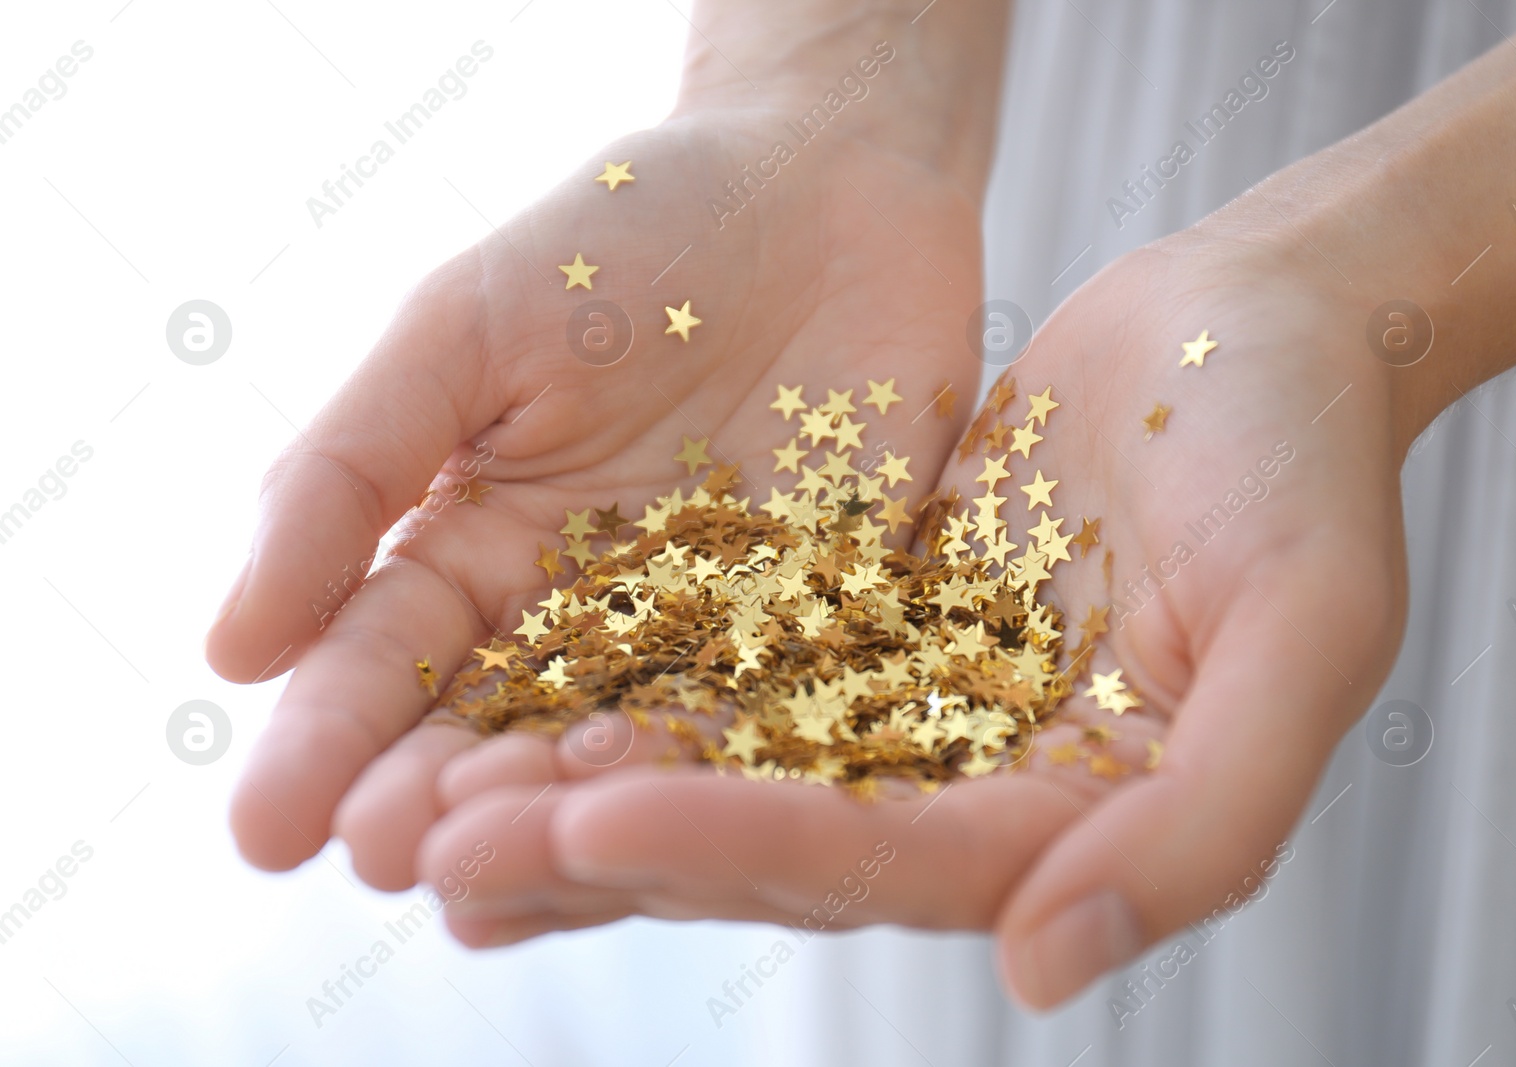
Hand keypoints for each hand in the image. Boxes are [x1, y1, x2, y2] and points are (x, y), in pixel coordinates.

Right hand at [206, 110, 983, 886]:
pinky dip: (726, 773)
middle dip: (442, 800)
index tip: (266, 830)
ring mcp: (707, 634)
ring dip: (568, 811)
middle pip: (499, 734)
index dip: (326, 747)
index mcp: (478, 550)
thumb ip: (349, 473)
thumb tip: (232, 650)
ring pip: (627, 753)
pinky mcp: (830, 629)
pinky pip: (777, 717)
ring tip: (508, 862)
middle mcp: (584, 618)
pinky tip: (677, 823)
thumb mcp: (462, 329)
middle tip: (390, 858)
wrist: (818, 185)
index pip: (385, 665)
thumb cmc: (625, 237)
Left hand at [415, 211, 1409, 1003]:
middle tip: (439, 837)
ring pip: (722, 761)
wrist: (1253, 329)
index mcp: (1069, 820)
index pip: (883, 860)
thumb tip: (1040, 968)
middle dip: (605, 840)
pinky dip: (622, 678)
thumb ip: (1203, 818)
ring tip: (429, 790)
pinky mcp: (855, 622)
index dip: (737, 845)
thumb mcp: (1308, 633)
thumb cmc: (1307, 465)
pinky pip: (722, 660)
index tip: (589, 815)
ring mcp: (904, 706)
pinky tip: (504, 694)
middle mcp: (968, 786)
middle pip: (768, 838)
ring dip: (576, 777)